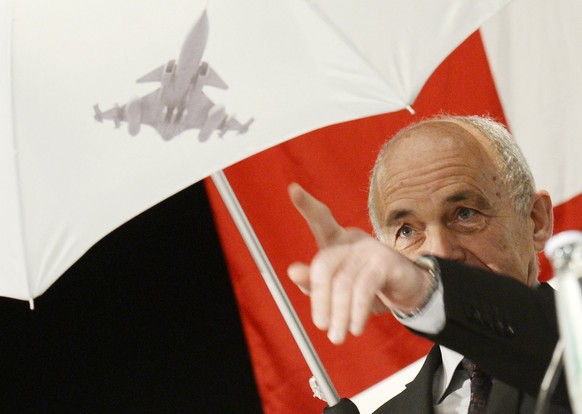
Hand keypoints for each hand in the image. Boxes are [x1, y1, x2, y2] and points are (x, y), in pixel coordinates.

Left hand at [287, 183, 432, 343]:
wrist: (409, 295)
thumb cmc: (368, 288)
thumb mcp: (338, 291)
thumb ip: (315, 282)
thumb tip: (293, 271)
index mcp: (338, 241)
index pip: (320, 220)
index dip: (307, 205)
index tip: (292, 189)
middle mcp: (353, 240)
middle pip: (324, 264)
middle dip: (320, 298)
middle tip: (321, 325)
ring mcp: (370, 249)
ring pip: (344, 282)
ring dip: (339, 313)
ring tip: (337, 335)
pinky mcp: (387, 263)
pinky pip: (364, 288)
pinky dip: (356, 310)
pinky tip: (355, 326)